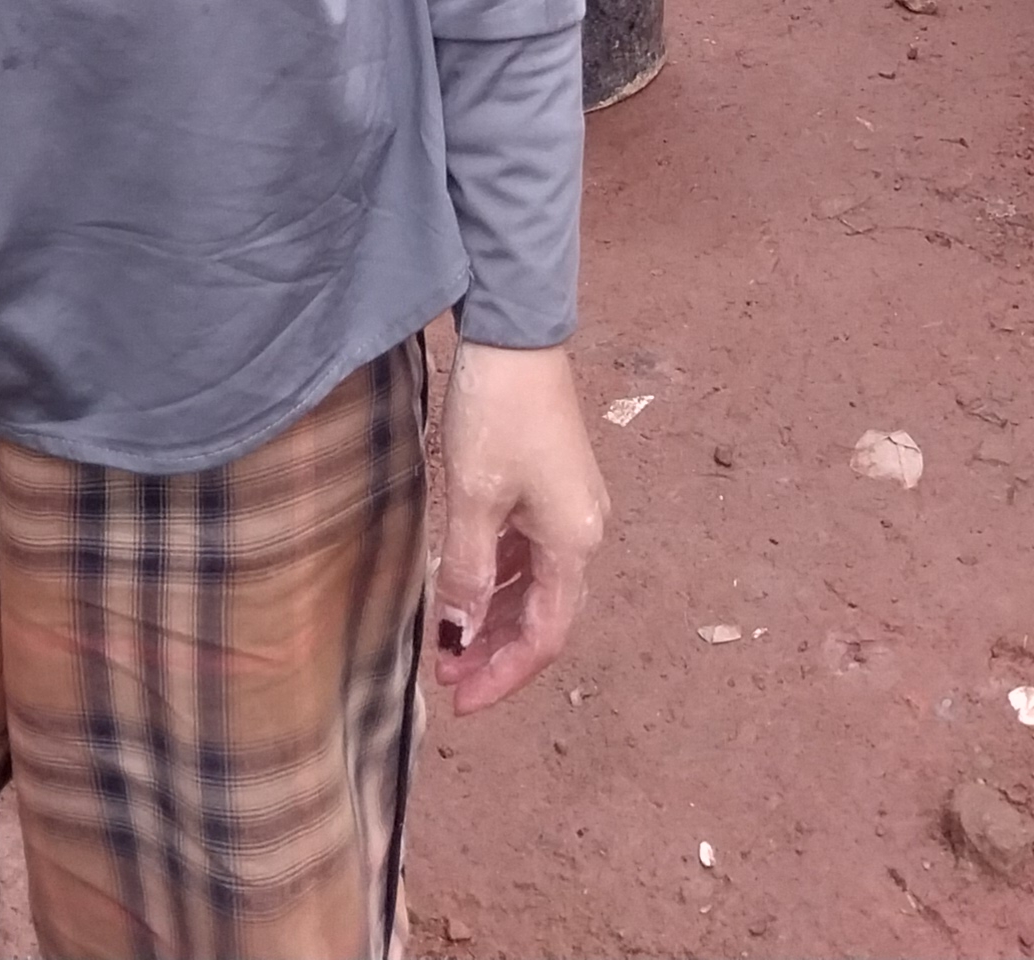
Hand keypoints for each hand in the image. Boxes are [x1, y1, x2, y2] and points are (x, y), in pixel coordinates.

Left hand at [433, 337, 606, 715]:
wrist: (515, 333)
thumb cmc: (497, 412)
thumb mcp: (475, 497)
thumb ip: (469, 571)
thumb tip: (462, 634)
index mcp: (573, 543)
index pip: (545, 636)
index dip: (504, 675)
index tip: (461, 700)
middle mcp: (583, 532)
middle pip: (544, 616)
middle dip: (497, 652)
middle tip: (449, 678)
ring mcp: (570, 507)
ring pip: (535, 586)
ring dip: (495, 617)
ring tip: (451, 642)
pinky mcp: (552, 485)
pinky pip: (528, 552)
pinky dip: (498, 578)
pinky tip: (466, 587)